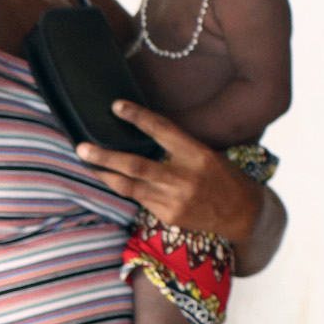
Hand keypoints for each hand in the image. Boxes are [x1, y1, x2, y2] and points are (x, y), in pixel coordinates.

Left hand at [76, 102, 262, 245]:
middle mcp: (185, 178)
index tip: (116, 106)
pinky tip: (112, 181)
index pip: (163, 130)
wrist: (242, 213)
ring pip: (130, 186)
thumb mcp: (207, 154)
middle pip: (136, 165)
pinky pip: (139, 200)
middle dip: (106, 156)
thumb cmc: (224, 177)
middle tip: (82, 147)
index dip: (138, 117)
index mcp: (197, 154)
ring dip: (105, 175)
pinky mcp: (169, 217)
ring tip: (87, 164)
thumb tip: (143, 133)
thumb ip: (178, 147)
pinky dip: (124, 189)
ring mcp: (175, 200)